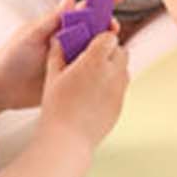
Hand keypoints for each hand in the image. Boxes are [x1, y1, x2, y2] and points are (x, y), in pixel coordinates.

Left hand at [0, 0, 125, 116]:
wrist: (1, 87)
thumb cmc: (12, 56)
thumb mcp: (30, 36)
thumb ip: (51, 19)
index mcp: (61, 25)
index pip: (86, 9)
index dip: (103, 0)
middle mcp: (71, 39)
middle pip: (97, 28)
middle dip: (110, 24)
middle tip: (114, 28)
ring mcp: (73, 57)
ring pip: (98, 48)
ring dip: (108, 45)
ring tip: (113, 48)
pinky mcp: (74, 75)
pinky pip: (93, 68)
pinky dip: (103, 65)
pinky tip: (111, 67)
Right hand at [38, 28, 128, 150]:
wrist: (68, 139)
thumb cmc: (57, 108)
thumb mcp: (53, 77)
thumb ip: (58, 54)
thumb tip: (59, 40)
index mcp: (95, 61)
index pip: (108, 37)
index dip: (100, 39)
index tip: (91, 43)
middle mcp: (113, 72)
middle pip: (120, 50)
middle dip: (108, 51)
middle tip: (91, 59)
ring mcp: (120, 89)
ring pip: (123, 68)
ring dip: (113, 67)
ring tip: (92, 77)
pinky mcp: (121, 103)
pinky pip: (121, 86)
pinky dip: (113, 85)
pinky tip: (95, 93)